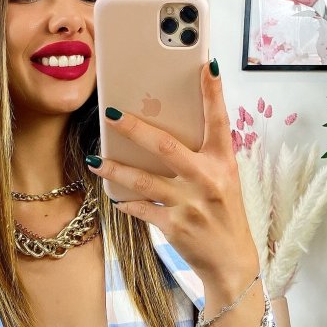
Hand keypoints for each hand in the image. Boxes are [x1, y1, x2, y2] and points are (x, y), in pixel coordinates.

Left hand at [87, 59, 259, 294]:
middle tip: (111, 114)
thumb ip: (201, 157)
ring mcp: (189, 204)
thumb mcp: (224, 181)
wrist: (231, 262)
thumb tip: (164, 134)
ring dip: (115, 169)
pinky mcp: (174, 226)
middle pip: (165, 146)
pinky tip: (114, 197)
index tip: (205, 65)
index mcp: (223, 163)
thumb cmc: (224, 215)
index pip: (219, 120)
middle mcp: (207, 180)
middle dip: (135, 129)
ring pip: (143, 180)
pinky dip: (126, 202)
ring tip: (95, 160)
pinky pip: (141, 209)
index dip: (213, 92)